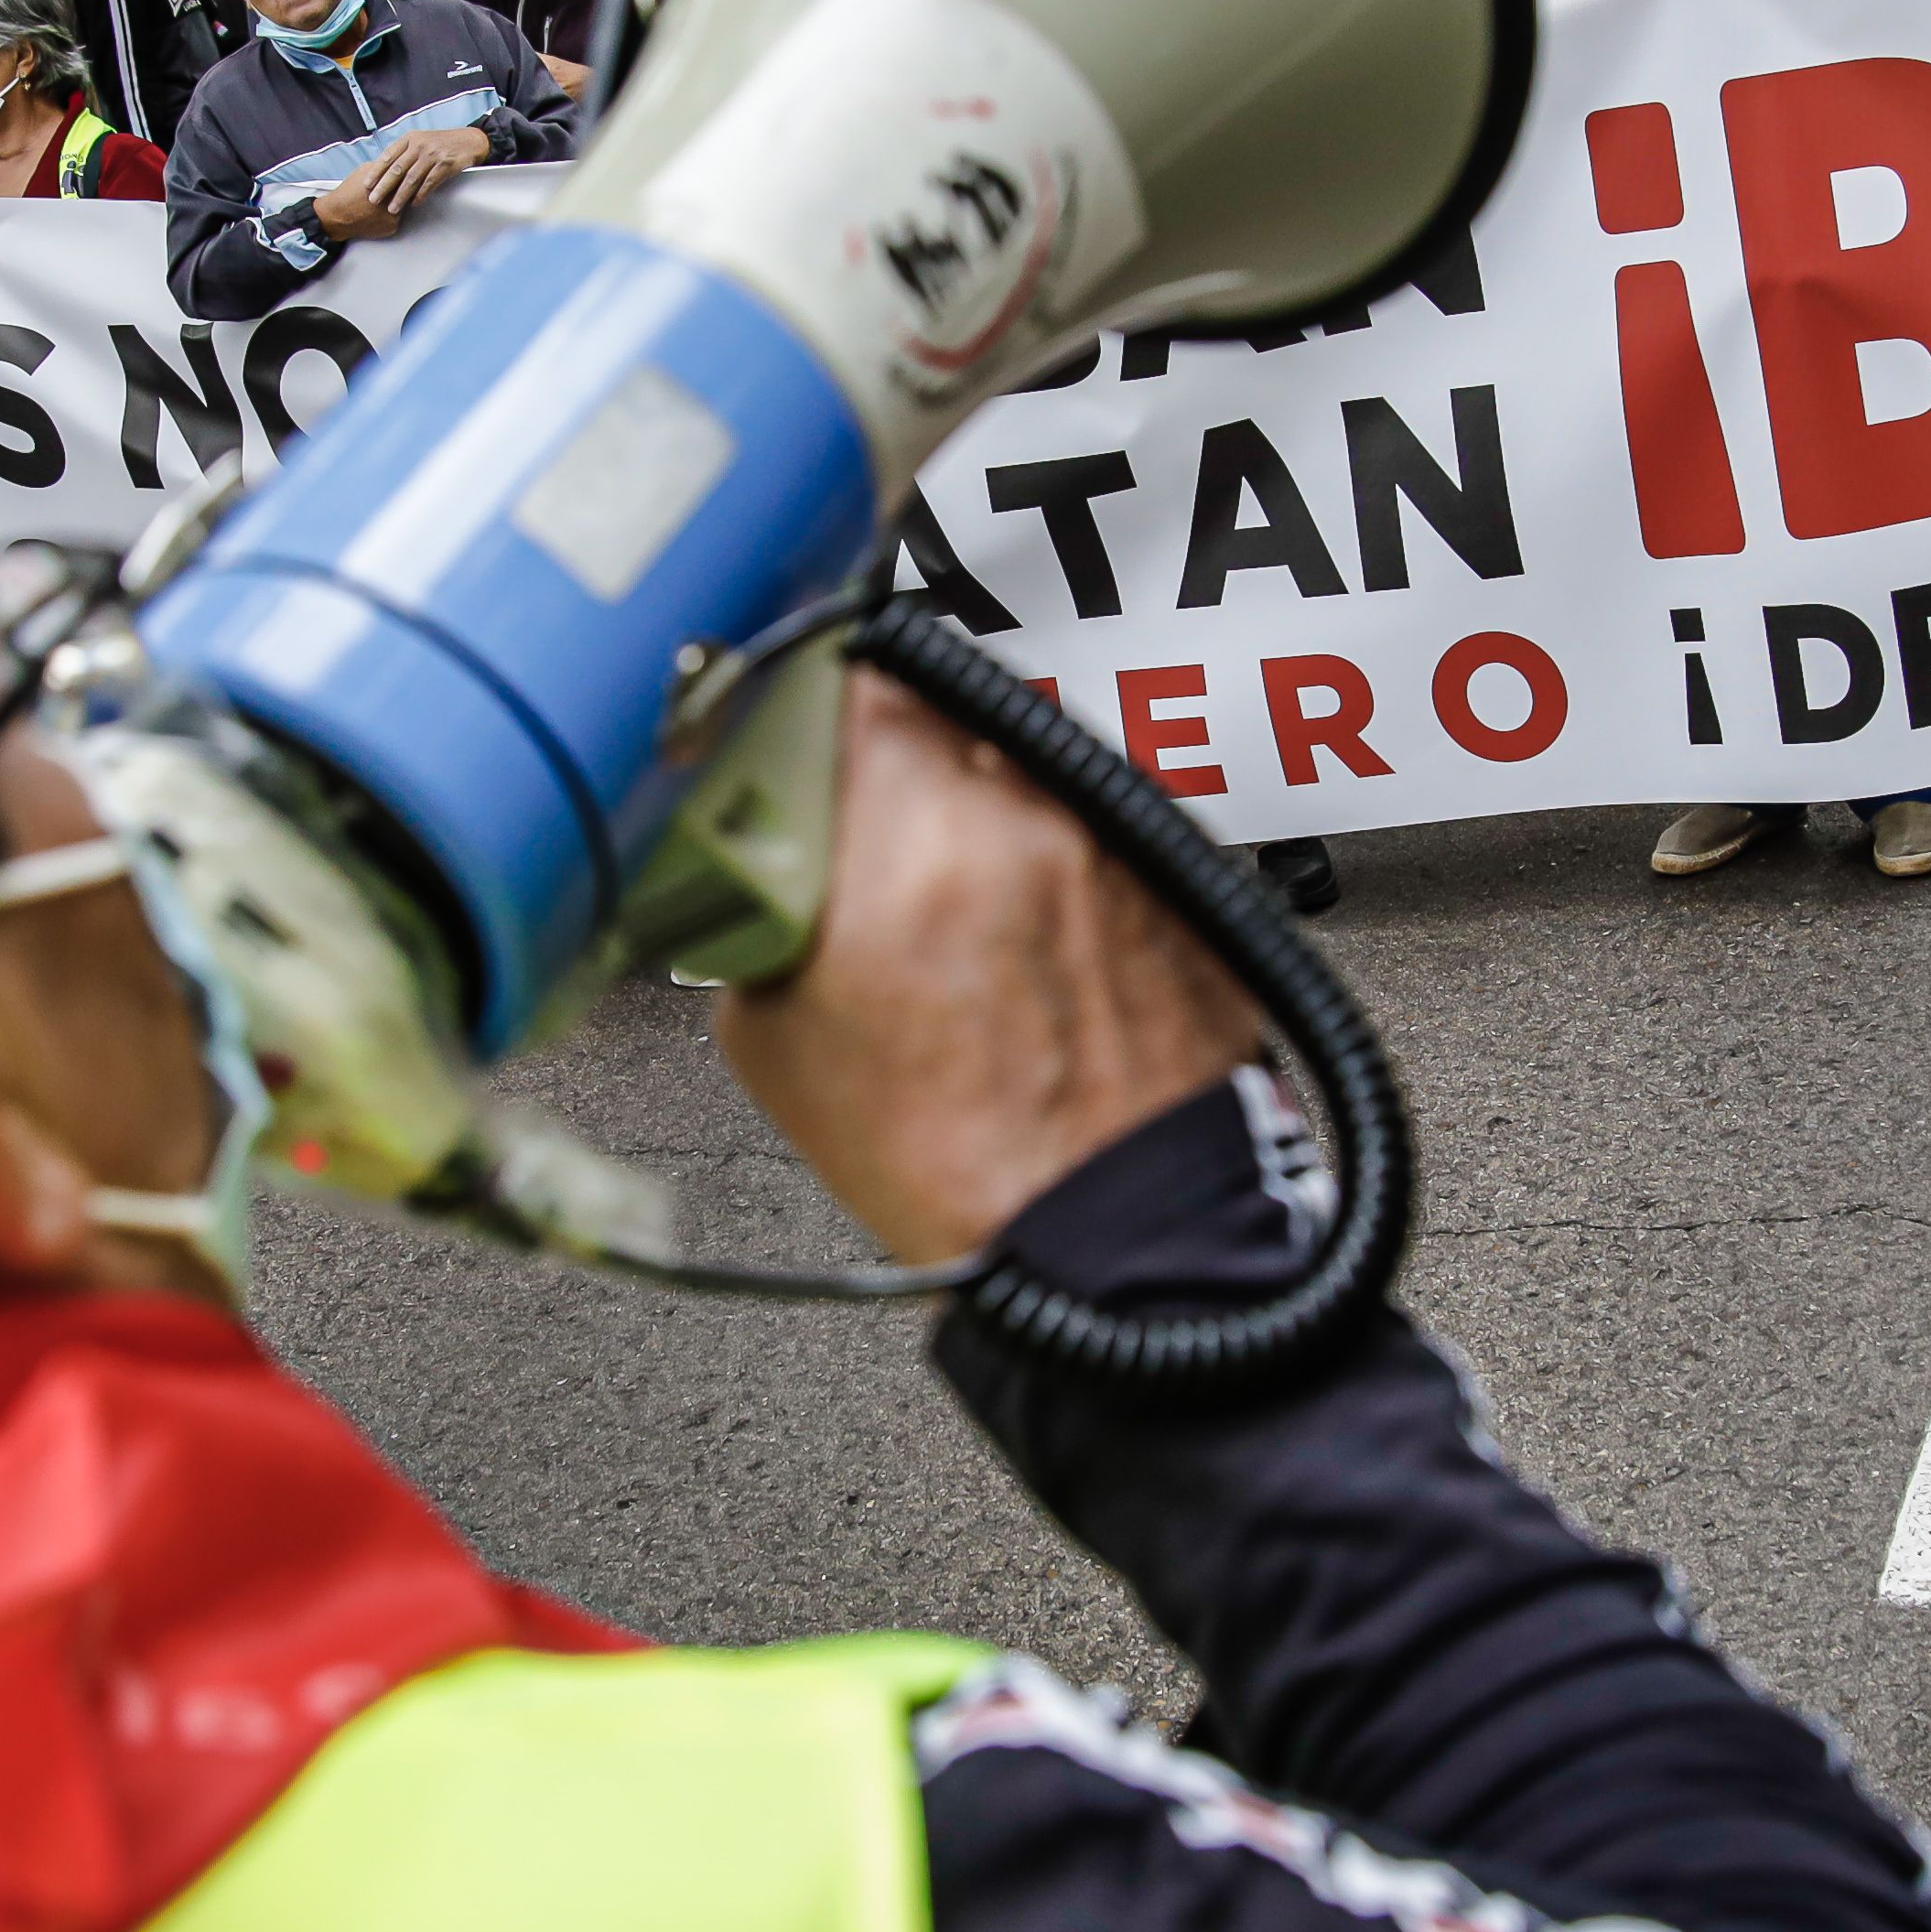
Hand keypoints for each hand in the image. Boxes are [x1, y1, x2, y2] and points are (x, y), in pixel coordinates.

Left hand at [309, 121, 492, 241]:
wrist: (469, 140)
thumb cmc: (442, 143)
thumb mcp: (421, 141)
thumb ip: (404, 153)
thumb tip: (385, 171)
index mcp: (410, 139)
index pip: (388, 156)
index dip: (376, 171)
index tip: (366, 184)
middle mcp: (419, 145)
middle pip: (397, 169)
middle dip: (384, 187)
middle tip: (373, 200)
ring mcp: (432, 155)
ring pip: (412, 179)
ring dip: (400, 196)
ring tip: (392, 208)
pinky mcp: (445, 165)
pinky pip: (429, 183)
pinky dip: (421, 195)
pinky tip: (414, 204)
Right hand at [714, 673, 1263, 1266]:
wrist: (1124, 1245)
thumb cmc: (963, 1172)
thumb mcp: (774, 1043)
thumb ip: (756, 910)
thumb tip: (749, 853)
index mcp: (899, 853)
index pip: (826, 686)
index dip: (794, 711)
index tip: (779, 747)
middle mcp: (1019, 816)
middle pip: (926, 705)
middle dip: (884, 763)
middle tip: (858, 839)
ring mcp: (1111, 831)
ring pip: (1012, 750)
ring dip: (971, 800)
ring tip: (951, 909)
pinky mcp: (1181, 860)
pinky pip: (1086, 810)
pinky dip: (1048, 849)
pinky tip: (1025, 938)